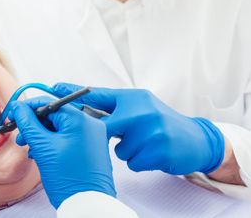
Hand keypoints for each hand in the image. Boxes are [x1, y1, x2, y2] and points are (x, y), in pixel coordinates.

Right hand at [8, 97, 115, 208]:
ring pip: (60, 127)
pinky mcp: (90, 148)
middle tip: (20, 135)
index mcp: (81, 119)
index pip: (50, 102)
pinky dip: (52, 142)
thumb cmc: (69, 178)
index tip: (14, 113)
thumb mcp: (43, 147)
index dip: (28, 107)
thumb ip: (28, 123)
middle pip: (55, 114)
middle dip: (34, 124)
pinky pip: (68, 137)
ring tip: (30, 147)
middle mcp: (91, 124)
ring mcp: (92, 136)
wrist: (87, 204)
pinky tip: (41, 152)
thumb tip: (18, 107)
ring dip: (41, 134)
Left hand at [53, 83, 224, 174]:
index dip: (73, 92)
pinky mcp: (158, 150)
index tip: (53, 88)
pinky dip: (139, 161)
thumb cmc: (161, 123)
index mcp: (133, 98)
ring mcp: (151, 131)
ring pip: (118, 149)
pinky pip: (132, 162)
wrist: (196, 139)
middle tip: (111, 136)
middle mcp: (141, 110)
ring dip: (127, 150)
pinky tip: (151, 154)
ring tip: (143, 144)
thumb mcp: (140, 108)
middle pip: (103, 125)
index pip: (98, 94)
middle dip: (102, 135)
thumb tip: (83, 109)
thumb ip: (115, 109)